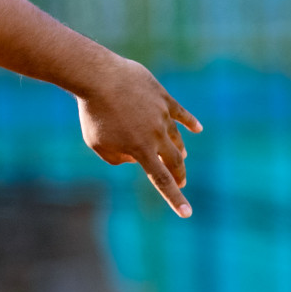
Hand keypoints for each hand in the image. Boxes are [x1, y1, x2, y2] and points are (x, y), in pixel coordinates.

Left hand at [77, 57, 202, 217]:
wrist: (99, 77)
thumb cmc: (93, 113)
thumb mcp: (97, 143)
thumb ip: (116, 157)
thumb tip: (134, 157)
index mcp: (140, 149)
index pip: (162, 180)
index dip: (175, 198)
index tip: (187, 213)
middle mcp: (156, 134)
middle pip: (174, 160)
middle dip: (179, 174)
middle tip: (181, 182)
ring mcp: (162, 114)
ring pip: (176, 137)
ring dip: (179, 150)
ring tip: (181, 157)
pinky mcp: (162, 97)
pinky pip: (180, 112)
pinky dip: (189, 121)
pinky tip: (197, 128)